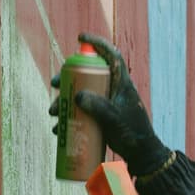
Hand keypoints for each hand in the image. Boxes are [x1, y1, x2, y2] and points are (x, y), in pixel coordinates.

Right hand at [48, 33, 170, 176]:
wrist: (141, 156)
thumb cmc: (133, 134)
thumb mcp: (114, 118)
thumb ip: (98, 106)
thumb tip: (76, 95)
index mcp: (122, 84)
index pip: (111, 56)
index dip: (97, 43)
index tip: (80, 38)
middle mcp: (113, 91)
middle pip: (88, 76)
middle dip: (67, 79)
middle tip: (54, 84)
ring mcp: (106, 105)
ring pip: (81, 96)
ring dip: (63, 102)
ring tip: (53, 113)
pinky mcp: (101, 118)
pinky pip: (82, 113)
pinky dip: (68, 119)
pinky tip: (58, 130)